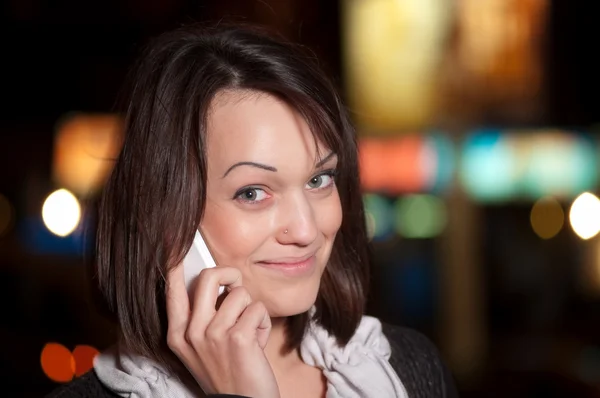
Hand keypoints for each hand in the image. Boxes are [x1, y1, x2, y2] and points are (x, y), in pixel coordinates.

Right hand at [166, 264, 279, 397]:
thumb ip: (203, 314)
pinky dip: (263, 325)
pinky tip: (257, 343)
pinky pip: (257, 310)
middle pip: (209, 277)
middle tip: (236, 287)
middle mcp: (190, 332)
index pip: (173, 288)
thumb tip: (217, 278)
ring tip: (248, 333)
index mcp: (178, 332)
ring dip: (251, 312)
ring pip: (240, 294)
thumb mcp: (203, 344)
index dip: (174, 261)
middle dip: (230, 274)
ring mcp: (212, 335)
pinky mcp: (237, 339)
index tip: (174, 237)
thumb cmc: (228, 369)